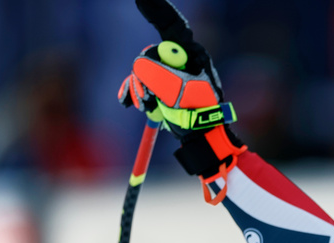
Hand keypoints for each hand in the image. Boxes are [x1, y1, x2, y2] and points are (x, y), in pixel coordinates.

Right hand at [119, 0, 244, 200]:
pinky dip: (134, 93)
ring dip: (140, 89)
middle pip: (150, 55)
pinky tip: (130, 104)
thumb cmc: (198, 115)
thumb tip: (143, 64)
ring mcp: (171, 75)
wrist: (203, 139)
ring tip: (149, 107)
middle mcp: (181, 61)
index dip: (156, 10)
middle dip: (144, 75)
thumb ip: (160, 74)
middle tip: (149, 98)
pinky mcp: (163, 88)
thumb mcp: (179, 92)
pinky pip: (141, 83)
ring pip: (142, 70)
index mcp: (192, 56)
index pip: (172, 27)